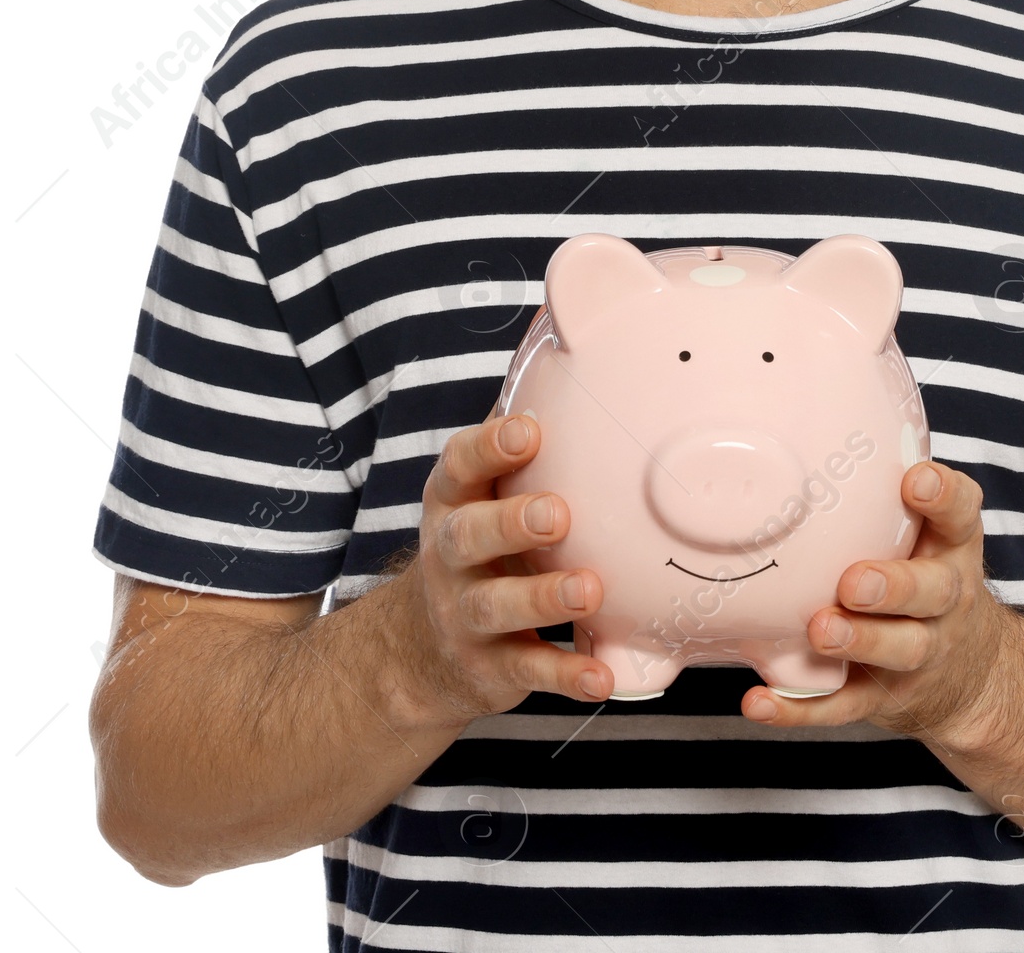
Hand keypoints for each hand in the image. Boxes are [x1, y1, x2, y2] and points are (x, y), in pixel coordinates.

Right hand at [391, 413, 614, 725]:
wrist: (421, 650)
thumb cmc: (479, 543)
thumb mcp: (483, 491)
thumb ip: (514, 438)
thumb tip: (562, 347)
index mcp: (453, 501)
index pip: (458, 466)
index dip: (487, 447)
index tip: (526, 430)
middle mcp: (449, 557)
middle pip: (468, 536)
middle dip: (510, 522)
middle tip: (557, 513)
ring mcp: (465, 615)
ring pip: (496, 606)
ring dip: (542, 598)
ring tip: (589, 589)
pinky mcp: (489, 668)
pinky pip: (528, 671)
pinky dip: (565, 676)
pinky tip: (602, 675)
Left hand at [740, 460, 1012, 747]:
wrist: (970, 675)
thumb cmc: (925, 575)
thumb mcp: (928, 532)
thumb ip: (884, 492)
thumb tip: (799, 430)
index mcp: (951, 548)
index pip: (961, 515)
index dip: (944, 496)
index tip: (915, 481)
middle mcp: (945, 599)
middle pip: (931, 591)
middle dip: (894, 585)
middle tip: (853, 579)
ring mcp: (920, 652)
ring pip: (897, 649)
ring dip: (858, 640)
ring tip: (819, 629)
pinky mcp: (885, 698)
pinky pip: (843, 706)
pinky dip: (800, 708)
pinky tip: (759, 700)